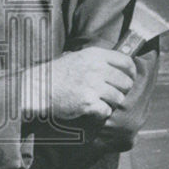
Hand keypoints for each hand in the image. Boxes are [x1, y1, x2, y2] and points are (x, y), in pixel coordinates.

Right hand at [20, 47, 135, 123]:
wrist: (38, 87)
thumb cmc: (57, 73)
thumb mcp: (77, 57)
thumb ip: (97, 60)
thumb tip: (118, 66)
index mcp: (95, 55)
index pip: (126, 62)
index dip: (131, 72)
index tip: (128, 78)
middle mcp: (96, 69)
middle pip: (125, 82)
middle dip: (121, 90)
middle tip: (113, 93)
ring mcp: (93, 86)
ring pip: (118, 98)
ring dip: (111, 102)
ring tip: (99, 101)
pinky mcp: (88, 103)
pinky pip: (106, 111)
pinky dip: (101, 113)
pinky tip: (91, 109)